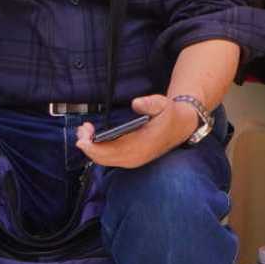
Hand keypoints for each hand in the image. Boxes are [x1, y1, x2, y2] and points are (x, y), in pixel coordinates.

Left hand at [76, 95, 191, 167]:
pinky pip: (108, 158)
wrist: (181, 126)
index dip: (93, 147)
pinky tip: (93, 138)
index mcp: (140, 147)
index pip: (110, 152)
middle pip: (102, 158)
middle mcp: (134, 158)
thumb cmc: (170, 115)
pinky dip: (98, 149)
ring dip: (91, 148)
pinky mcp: (130, 158)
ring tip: (85, 131)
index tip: (82, 138)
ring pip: (104, 159)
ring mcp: (131, 160)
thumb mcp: (163, 104)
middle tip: (83, 129)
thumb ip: (150, 103)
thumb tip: (136, 103)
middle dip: (88, 145)